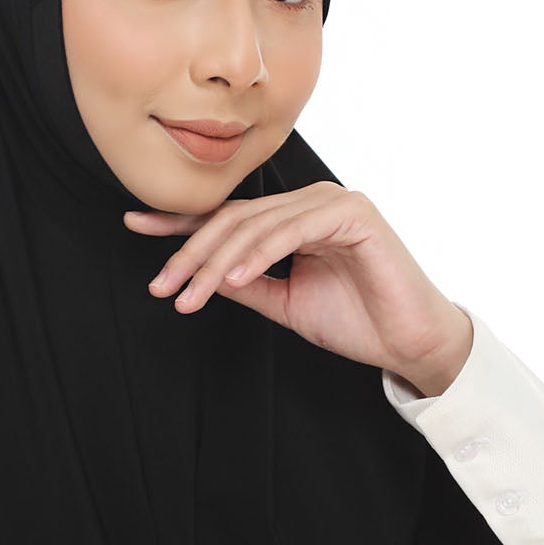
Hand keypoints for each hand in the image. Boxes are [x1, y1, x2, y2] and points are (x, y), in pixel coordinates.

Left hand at [123, 180, 473, 396]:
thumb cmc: (356, 321)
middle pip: (235, 219)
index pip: (229, 216)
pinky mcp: (354, 214)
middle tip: (161, 287)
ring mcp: (333, 202)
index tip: (134, 228)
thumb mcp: (284, 302)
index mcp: (295, 218)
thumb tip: (202, 275)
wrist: (410, 342)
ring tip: (189, 296)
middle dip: (191, 254)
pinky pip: (292, 229)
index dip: (181, 224)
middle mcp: (311, 201)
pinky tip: (233, 280)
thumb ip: (246, 283)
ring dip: (217, 262)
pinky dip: (260, 254)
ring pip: (257, 224)